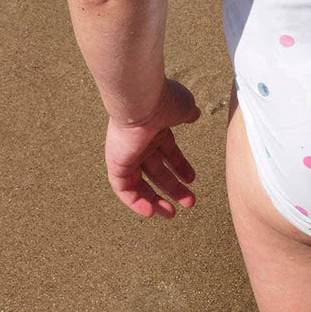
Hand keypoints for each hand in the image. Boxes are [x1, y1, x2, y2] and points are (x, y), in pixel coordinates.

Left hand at [104, 78, 200, 218]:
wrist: (141, 97)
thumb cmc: (164, 100)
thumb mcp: (184, 107)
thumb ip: (188, 113)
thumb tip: (194, 114)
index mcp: (156, 130)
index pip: (168, 153)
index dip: (180, 167)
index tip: (192, 179)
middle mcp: (140, 143)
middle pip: (156, 171)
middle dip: (173, 188)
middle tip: (189, 203)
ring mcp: (127, 153)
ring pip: (139, 183)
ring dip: (155, 199)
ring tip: (171, 214)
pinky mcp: (116, 163)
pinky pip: (123, 188)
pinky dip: (134, 201)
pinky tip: (150, 212)